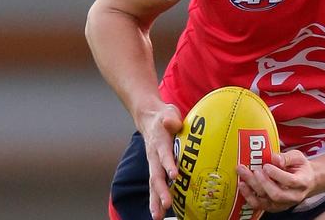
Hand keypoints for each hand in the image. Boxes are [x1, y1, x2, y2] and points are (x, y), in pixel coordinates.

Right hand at [138, 103, 182, 219]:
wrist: (149, 117)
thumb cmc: (164, 116)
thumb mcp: (168, 113)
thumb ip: (171, 119)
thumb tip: (170, 121)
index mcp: (160, 141)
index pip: (164, 154)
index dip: (169, 164)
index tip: (175, 176)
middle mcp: (154, 155)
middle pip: (156, 174)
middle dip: (161, 191)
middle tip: (167, 204)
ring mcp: (153, 162)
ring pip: (153, 183)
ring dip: (155, 200)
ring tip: (158, 216)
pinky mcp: (154, 167)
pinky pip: (154, 185)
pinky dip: (156, 199)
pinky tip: (160, 212)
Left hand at [236, 149, 315, 212]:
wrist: (306, 181)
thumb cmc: (300, 167)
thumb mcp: (298, 157)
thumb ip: (286, 157)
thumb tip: (274, 158)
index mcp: (302, 182)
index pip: (290, 181)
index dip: (277, 174)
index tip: (266, 165)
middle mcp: (293, 196)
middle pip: (276, 194)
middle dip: (263, 182)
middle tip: (255, 170)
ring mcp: (283, 204)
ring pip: (266, 200)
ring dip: (252, 188)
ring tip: (243, 175)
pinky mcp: (274, 207)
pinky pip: (260, 205)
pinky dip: (249, 196)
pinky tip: (243, 186)